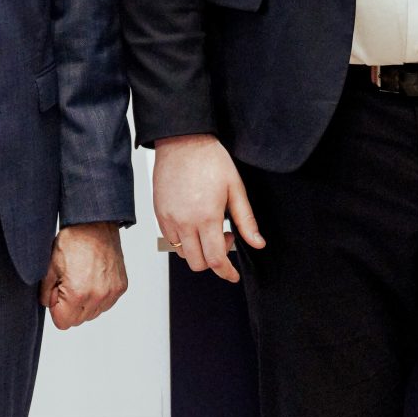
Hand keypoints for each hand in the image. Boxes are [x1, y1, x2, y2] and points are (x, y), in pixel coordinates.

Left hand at [41, 222, 127, 329]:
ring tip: (81, 279)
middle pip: (78, 321)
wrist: (95, 224)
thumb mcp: (49, 267)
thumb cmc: (73, 241)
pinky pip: (106, 303)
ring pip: (93, 313)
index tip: (57, 293)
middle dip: (70, 307)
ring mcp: (112, 292)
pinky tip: (93, 278)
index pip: (63, 323)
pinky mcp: (121, 286)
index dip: (56, 309)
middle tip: (68, 283)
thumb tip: (50, 305)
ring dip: (85, 303)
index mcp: (78, 293)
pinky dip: (98, 296)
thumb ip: (46, 294)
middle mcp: (98, 296)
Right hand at [153, 134, 263, 285]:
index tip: (233, 275)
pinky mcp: (159, 214)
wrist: (183, 141)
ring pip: (182, 254)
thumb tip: (257, 243)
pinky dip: (183, 240)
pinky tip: (195, 223)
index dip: (226, 272)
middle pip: (197, 263)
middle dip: (214, 262)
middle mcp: (184, 222)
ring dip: (198, 251)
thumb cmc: (210, 160)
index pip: (215, 259)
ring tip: (210, 229)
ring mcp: (168, 219)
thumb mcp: (236, 189)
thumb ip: (246, 220)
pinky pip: (170, 239)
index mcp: (206, 217)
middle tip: (226, 240)